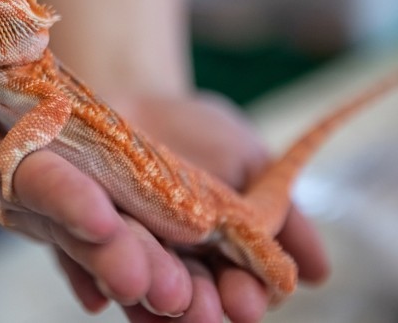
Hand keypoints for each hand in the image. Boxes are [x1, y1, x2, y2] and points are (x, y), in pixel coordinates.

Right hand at [0, 61, 328, 322]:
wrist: (3, 92)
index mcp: (7, 177)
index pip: (37, 196)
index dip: (62, 208)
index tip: (96, 220)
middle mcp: (59, 201)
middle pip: (100, 233)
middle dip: (132, 258)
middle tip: (171, 288)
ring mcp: (101, 200)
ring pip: (143, 241)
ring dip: (181, 272)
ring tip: (223, 301)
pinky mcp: (133, 192)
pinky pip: (171, 224)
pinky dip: (209, 246)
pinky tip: (252, 270)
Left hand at [64, 93, 329, 322]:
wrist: (139, 96)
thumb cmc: (199, 133)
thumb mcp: (250, 163)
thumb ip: (284, 214)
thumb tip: (318, 272)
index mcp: (216, 256)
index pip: (235, 286)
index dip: (244, 295)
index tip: (248, 300)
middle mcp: (171, 263)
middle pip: (187, 294)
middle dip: (198, 305)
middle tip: (206, 310)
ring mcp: (125, 253)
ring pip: (137, 285)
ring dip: (149, 299)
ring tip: (161, 298)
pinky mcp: (79, 239)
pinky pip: (80, 265)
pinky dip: (87, 282)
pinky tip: (97, 298)